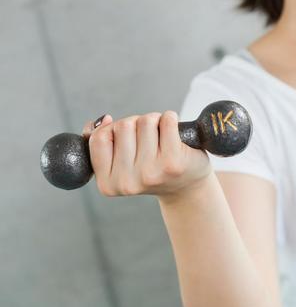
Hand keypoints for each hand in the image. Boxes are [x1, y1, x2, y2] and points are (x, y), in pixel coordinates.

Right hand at [82, 111, 211, 198]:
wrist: (185, 187)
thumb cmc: (152, 170)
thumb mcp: (120, 162)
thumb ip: (102, 141)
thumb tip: (104, 119)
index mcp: (108, 184)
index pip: (99, 138)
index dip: (113, 129)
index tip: (127, 138)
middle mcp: (127, 182)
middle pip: (123, 125)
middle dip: (136, 124)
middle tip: (148, 140)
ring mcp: (150, 173)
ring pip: (144, 121)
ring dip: (154, 121)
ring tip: (161, 138)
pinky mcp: (173, 163)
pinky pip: (167, 120)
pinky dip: (171, 119)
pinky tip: (174, 134)